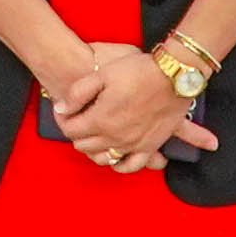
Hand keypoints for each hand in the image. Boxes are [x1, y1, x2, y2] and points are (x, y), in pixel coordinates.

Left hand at [51, 38, 204, 173]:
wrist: (174, 74)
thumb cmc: (137, 70)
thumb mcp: (101, 74)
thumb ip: (77, 94)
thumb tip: (61, 110)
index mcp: (100, 120)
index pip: (69, 130)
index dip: (62, 119)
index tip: (64, 110)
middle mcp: (115, 137)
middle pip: (83, 145)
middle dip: (76, 132)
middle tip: (79, 118)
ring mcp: (133, 145)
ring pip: (103, 157)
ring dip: (94, 148)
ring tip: (94, 134)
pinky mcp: (150, 146)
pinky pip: (130, 166)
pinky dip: (119, 163)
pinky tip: (115, 155)